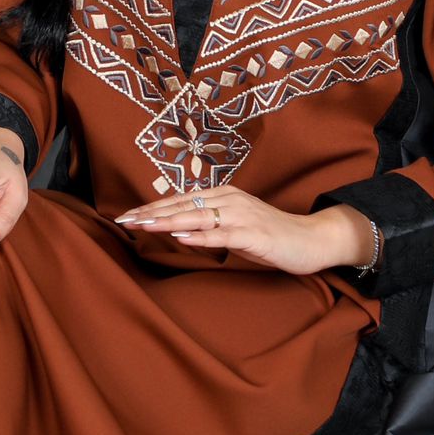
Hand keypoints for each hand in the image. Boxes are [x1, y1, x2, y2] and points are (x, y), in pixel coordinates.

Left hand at [113, 187, 374, 276]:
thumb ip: (208, 222)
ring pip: (198, 217)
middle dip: (151, 213)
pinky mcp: (253, 234)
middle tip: (123, 220)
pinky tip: (181, 237)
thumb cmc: (270, 235)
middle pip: (183, 206)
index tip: (126, 216)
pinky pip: (222, 234)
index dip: (152, 208)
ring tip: (143, 225)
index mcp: (223, 195)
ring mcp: (242, 215)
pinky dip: (200, 236)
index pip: (180, 200)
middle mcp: (230, 200)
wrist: (310, 239)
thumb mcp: (234, 225)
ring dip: (168, 221)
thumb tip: (176, 227)